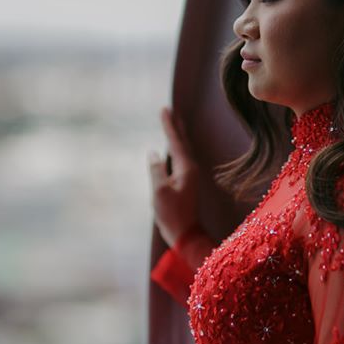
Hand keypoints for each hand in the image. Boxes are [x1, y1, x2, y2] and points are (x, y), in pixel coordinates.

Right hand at [148, 106, 200, 246]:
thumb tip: (153, 153)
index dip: (169, 125)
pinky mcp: (187, 183)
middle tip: (171, 110)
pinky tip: (172, 149)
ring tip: (174, 123)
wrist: (185, 235)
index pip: (175, 141)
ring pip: (183, 150)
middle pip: (183, 142)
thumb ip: (156, 170)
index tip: (165, 109)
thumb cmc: (172, 214)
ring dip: (177, 136)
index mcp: (186, 168)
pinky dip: (176, 148)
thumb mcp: (159, 191)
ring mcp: (190, 176)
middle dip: (176, 126)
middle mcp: (190, 169)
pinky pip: (181, 159)